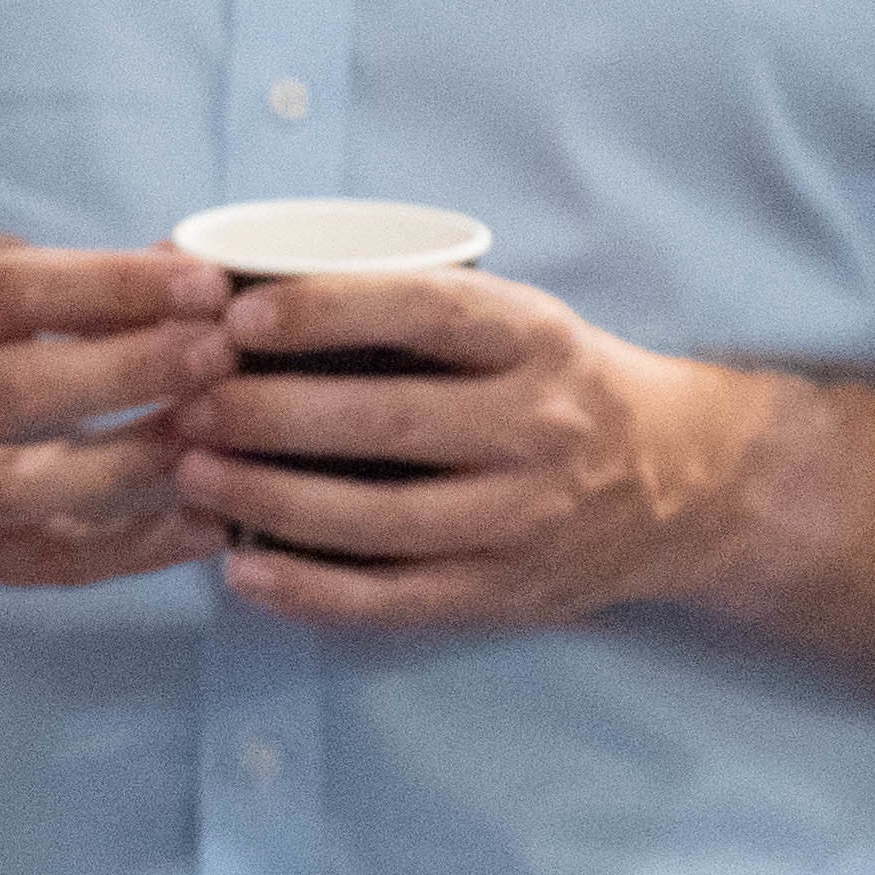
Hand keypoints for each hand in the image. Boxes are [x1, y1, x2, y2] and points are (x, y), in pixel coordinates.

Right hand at [0, 236, 236, 582]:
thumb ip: (32, 278)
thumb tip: (170, 270)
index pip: (4, 293)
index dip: (108, 286)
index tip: (198, 281)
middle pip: (14, 392)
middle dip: (128, 371)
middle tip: (218, 354)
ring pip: (29, 490)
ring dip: (136, 466)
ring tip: (222, 436)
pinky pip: (43, 564)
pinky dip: (131, 551)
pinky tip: (201, 525)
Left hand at [172, 267, 783, 629]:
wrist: (687, 482)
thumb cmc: (551, 379)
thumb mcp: (506, 317)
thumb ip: (396, 301)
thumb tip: (238, 275)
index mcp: (532, 338)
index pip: (424, 313)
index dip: (325, 311)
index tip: (236, 314)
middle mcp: (537, 428)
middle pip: (388, 423)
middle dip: (271, 414)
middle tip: (188, 403)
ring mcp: (525, 519)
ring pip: (383, 520)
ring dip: (273, 501)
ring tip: (193, 475)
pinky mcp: (507, 592)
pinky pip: (398, 600)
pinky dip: (313, 592)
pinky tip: (244, 573)